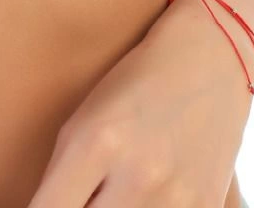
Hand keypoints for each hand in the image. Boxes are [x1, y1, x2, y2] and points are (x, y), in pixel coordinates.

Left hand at [24, 0, 253, 204]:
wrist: (208, 60)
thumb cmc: (133, 85)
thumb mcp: (83, 122)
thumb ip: (60, 181)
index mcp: (95, 143)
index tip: (45, 204)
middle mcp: (137, 176)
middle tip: (83, 193)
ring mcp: (178, 200)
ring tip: (114, 189)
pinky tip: (148, 193)